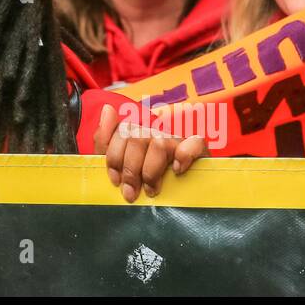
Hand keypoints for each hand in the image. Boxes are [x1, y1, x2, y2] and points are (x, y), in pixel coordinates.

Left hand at [93, 103, 207, 202]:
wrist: (184, 195)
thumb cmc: (145, 182)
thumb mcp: (119, 166)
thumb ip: (105, 140)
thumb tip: (108, 109)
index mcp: (136, 133)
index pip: (121, 131)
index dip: (114, 157)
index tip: (115, 180)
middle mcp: (156, 132)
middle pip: (137, 138)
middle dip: (130, 170)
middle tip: (131, 194)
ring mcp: (177, 139)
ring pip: (159, 143)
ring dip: (151, 172)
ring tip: (151, 191)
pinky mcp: (199, 149)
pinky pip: (194, 142)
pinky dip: (184, 156)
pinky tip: (177, 171)